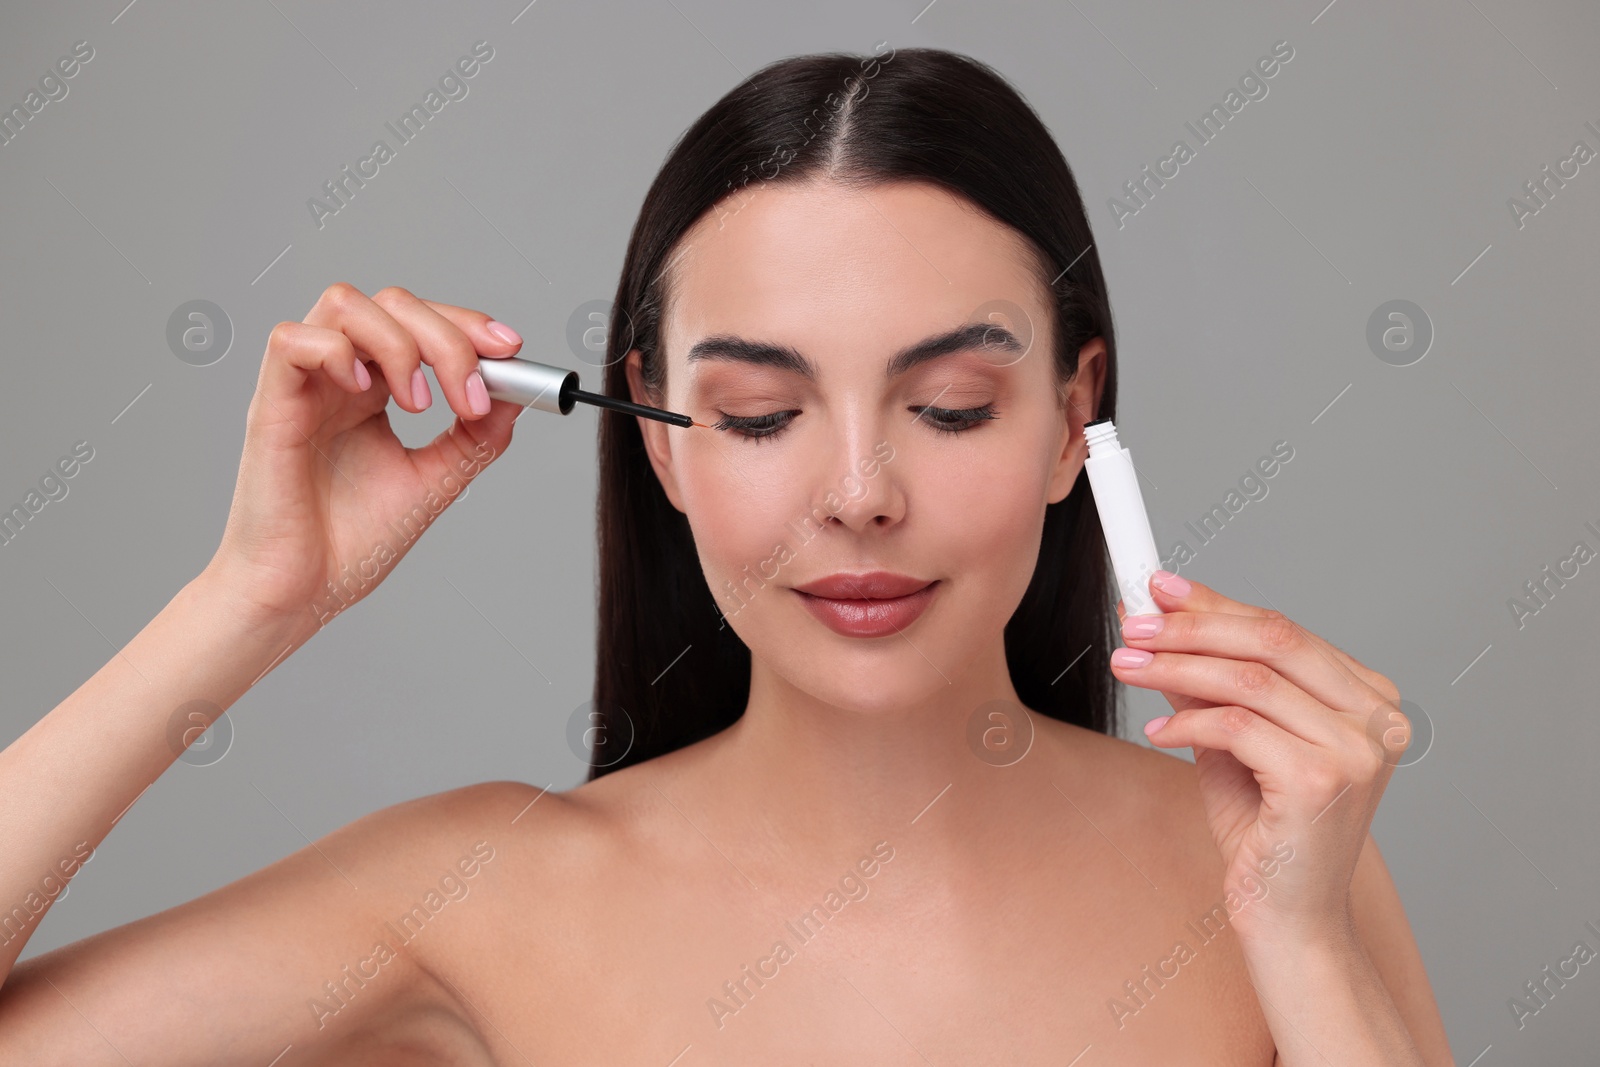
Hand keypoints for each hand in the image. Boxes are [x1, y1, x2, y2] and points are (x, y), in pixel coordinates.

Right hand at [206, 283, 524, 625]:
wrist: (304, 593)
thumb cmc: (352, 542)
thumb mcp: (436, 481)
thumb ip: (476, 437)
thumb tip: (516, 393)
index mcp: (376, 390)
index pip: (421, 322)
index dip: (466, 323)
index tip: (509, 350)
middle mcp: (340, 378)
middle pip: (392, 303)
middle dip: (447, 337)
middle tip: (471, 396)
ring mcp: (304, 387)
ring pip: (344, 304)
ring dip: (398, 343)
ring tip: (418, 405)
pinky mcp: (270, 405)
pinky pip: (290, 340)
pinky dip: (336, 352)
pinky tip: (365, 392)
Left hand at [1113, 571, 1407, 948]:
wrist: (1289, 920)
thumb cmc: (1267, 832)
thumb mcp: (1232, 741)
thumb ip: (1210, 683)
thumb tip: (1160, 621)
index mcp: (1368, 698)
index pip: (1283, 630)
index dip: (1216, 603)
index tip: (1159, 587)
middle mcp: (1377, 718)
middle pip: (1272, 641)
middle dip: (1191, 626)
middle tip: (1131, 624)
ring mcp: (1358, 750)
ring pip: (1249, 680)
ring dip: (1175, 666)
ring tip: (1125, 666)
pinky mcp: (1323, 781)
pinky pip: (1237, 727)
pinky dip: (1186, 724)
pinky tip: (1156, 732)